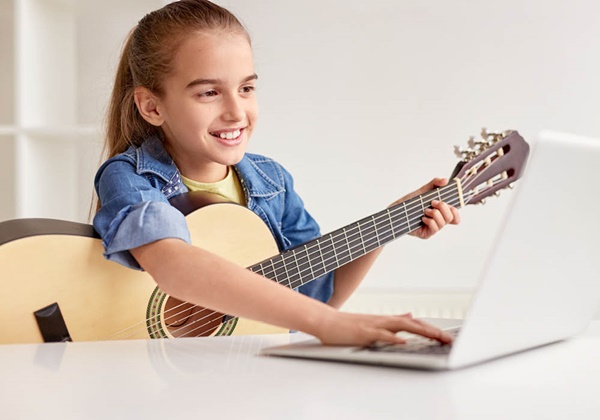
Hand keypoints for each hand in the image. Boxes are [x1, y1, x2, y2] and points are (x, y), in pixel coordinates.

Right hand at [314, 311, 452, 345]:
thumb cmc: (347, 325)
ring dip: (421, 332)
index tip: (447, 338)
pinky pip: (381, 335)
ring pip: (402, 326)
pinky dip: (394, 338)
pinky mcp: (364, 332)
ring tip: (437, 338)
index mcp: (387, 320)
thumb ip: (394, 321)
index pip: (415, 324)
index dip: (432, 330)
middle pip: (414, 324)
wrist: (325, 321)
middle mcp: (384, 320)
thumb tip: (411, 316)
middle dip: (433, 332)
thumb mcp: (375, 323)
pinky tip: (404, 342)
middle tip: (450, 340)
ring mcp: (375, 325)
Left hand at [390, 177, 459, 239]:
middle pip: (452, 218)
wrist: (395, 211)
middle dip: (444, 207)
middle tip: (433, 202)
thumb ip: (434, 183)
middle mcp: (438, 221)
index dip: (456, 211)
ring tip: (425, 210)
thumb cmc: (409, 202)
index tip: (447, 202)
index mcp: (440, 213)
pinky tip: (422, 218)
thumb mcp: (422, 190)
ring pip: (443, 223)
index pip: (455, 217)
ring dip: (435, 213)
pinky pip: (435, 228)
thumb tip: (446, 180)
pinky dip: (430, 220)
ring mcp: (432, 229)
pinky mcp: (426, 234)